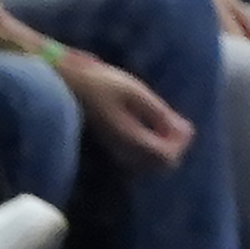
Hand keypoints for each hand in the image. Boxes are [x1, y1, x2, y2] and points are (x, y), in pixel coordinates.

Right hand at [56, 49, 194, 170]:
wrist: (67, 84)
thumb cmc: (100, 83)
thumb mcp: (134, 92)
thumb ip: (158, 113)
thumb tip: (181, 130)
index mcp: (128, 137)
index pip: (165, 156)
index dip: (181, 142)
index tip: (182, 122)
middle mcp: (121, 150)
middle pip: (160, 165)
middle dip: (175, 147)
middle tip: (178, 125)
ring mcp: (114, 149)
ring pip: (149, 163)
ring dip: (164, 147)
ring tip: (167, 125)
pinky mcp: (111, 145)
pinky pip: (139, 156)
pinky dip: (152, 146)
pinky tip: (151, 127)